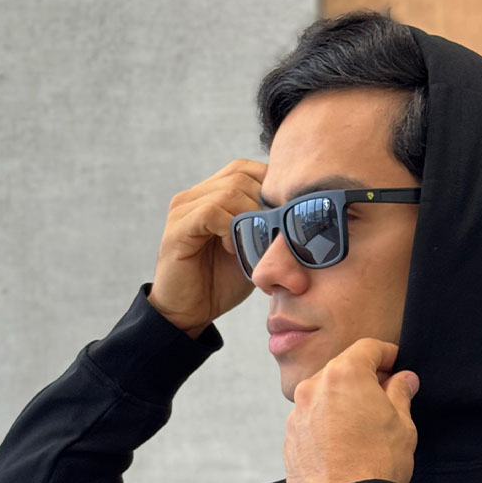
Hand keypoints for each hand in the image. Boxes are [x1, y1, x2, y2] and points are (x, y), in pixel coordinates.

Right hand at [147, 158, 267, 337]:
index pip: (247, 169)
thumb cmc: (221, 283)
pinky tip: (233, 248)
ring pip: (230, 191)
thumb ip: (268, 227)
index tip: (285, 218)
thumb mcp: (253, 250)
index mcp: (212, 194)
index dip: (271, 188)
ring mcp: (184, 209)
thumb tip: (303, 215)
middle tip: (273, 234)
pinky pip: (211, 212)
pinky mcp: (178, 228)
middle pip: (241, 176)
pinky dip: (230, 228)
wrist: (189, 313)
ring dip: (251, 217)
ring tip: (253, 244)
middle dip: (265, 204)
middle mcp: (195, 195)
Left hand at [284, 338, 419, 482]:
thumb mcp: (402, 424)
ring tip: (363, 424)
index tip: (397, 364)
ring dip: (343, 400)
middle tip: (385, 395)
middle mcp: (314, 387)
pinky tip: (344, 442)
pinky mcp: (290, 437)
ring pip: (324, 394)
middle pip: (342, 369)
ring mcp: (298, 413)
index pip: (368, 348)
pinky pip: (312, 419)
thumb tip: (404, 379)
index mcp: (345, 374)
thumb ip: (400, 394)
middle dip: (364, 377)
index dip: (387, 354)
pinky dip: (327, 422)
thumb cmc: (377, 464)